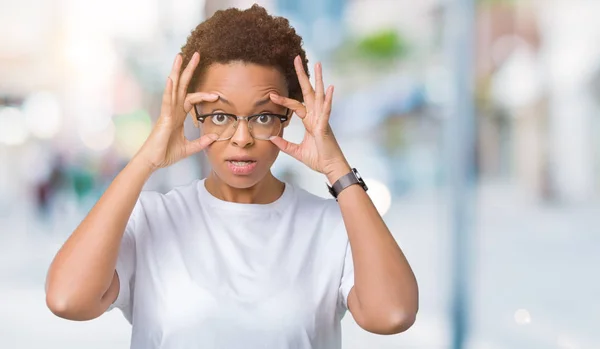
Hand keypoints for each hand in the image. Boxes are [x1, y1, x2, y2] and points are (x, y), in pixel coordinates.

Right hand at [134, 53, 218, 171]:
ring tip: (180, 56)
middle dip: (188, 70)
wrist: (152, 162)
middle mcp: (172, 110)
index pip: (191, 99)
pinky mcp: (163, 119)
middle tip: (197, 54)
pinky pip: (166, 101)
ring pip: (173, 88)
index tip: (217, 95)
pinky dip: (168, 90)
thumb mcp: (188, 148)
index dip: (203, 95)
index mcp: (177, 116)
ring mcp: (167, 113)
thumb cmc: (165, 154)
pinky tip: (170, 78)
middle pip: (182, 86)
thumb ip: (201, 143)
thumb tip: (215, 138)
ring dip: (177, 72)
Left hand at [269, 56, 349, 180]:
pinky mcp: (326, 127)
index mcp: (310, 121)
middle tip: (297, 59)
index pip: (295, 105)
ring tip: (317, 65)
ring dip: (318, 80)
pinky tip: (330, 88)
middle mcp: (317, 116)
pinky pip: (326, 111)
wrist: (331, 168)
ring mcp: (322, 120)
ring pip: (319, 96)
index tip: (271, 94)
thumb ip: (285, 144)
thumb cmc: (318, 159)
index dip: (284, 99)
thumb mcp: (297, 151)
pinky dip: (328, 100)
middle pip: (309, 92)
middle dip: (303, 76)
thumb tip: (272, 138)